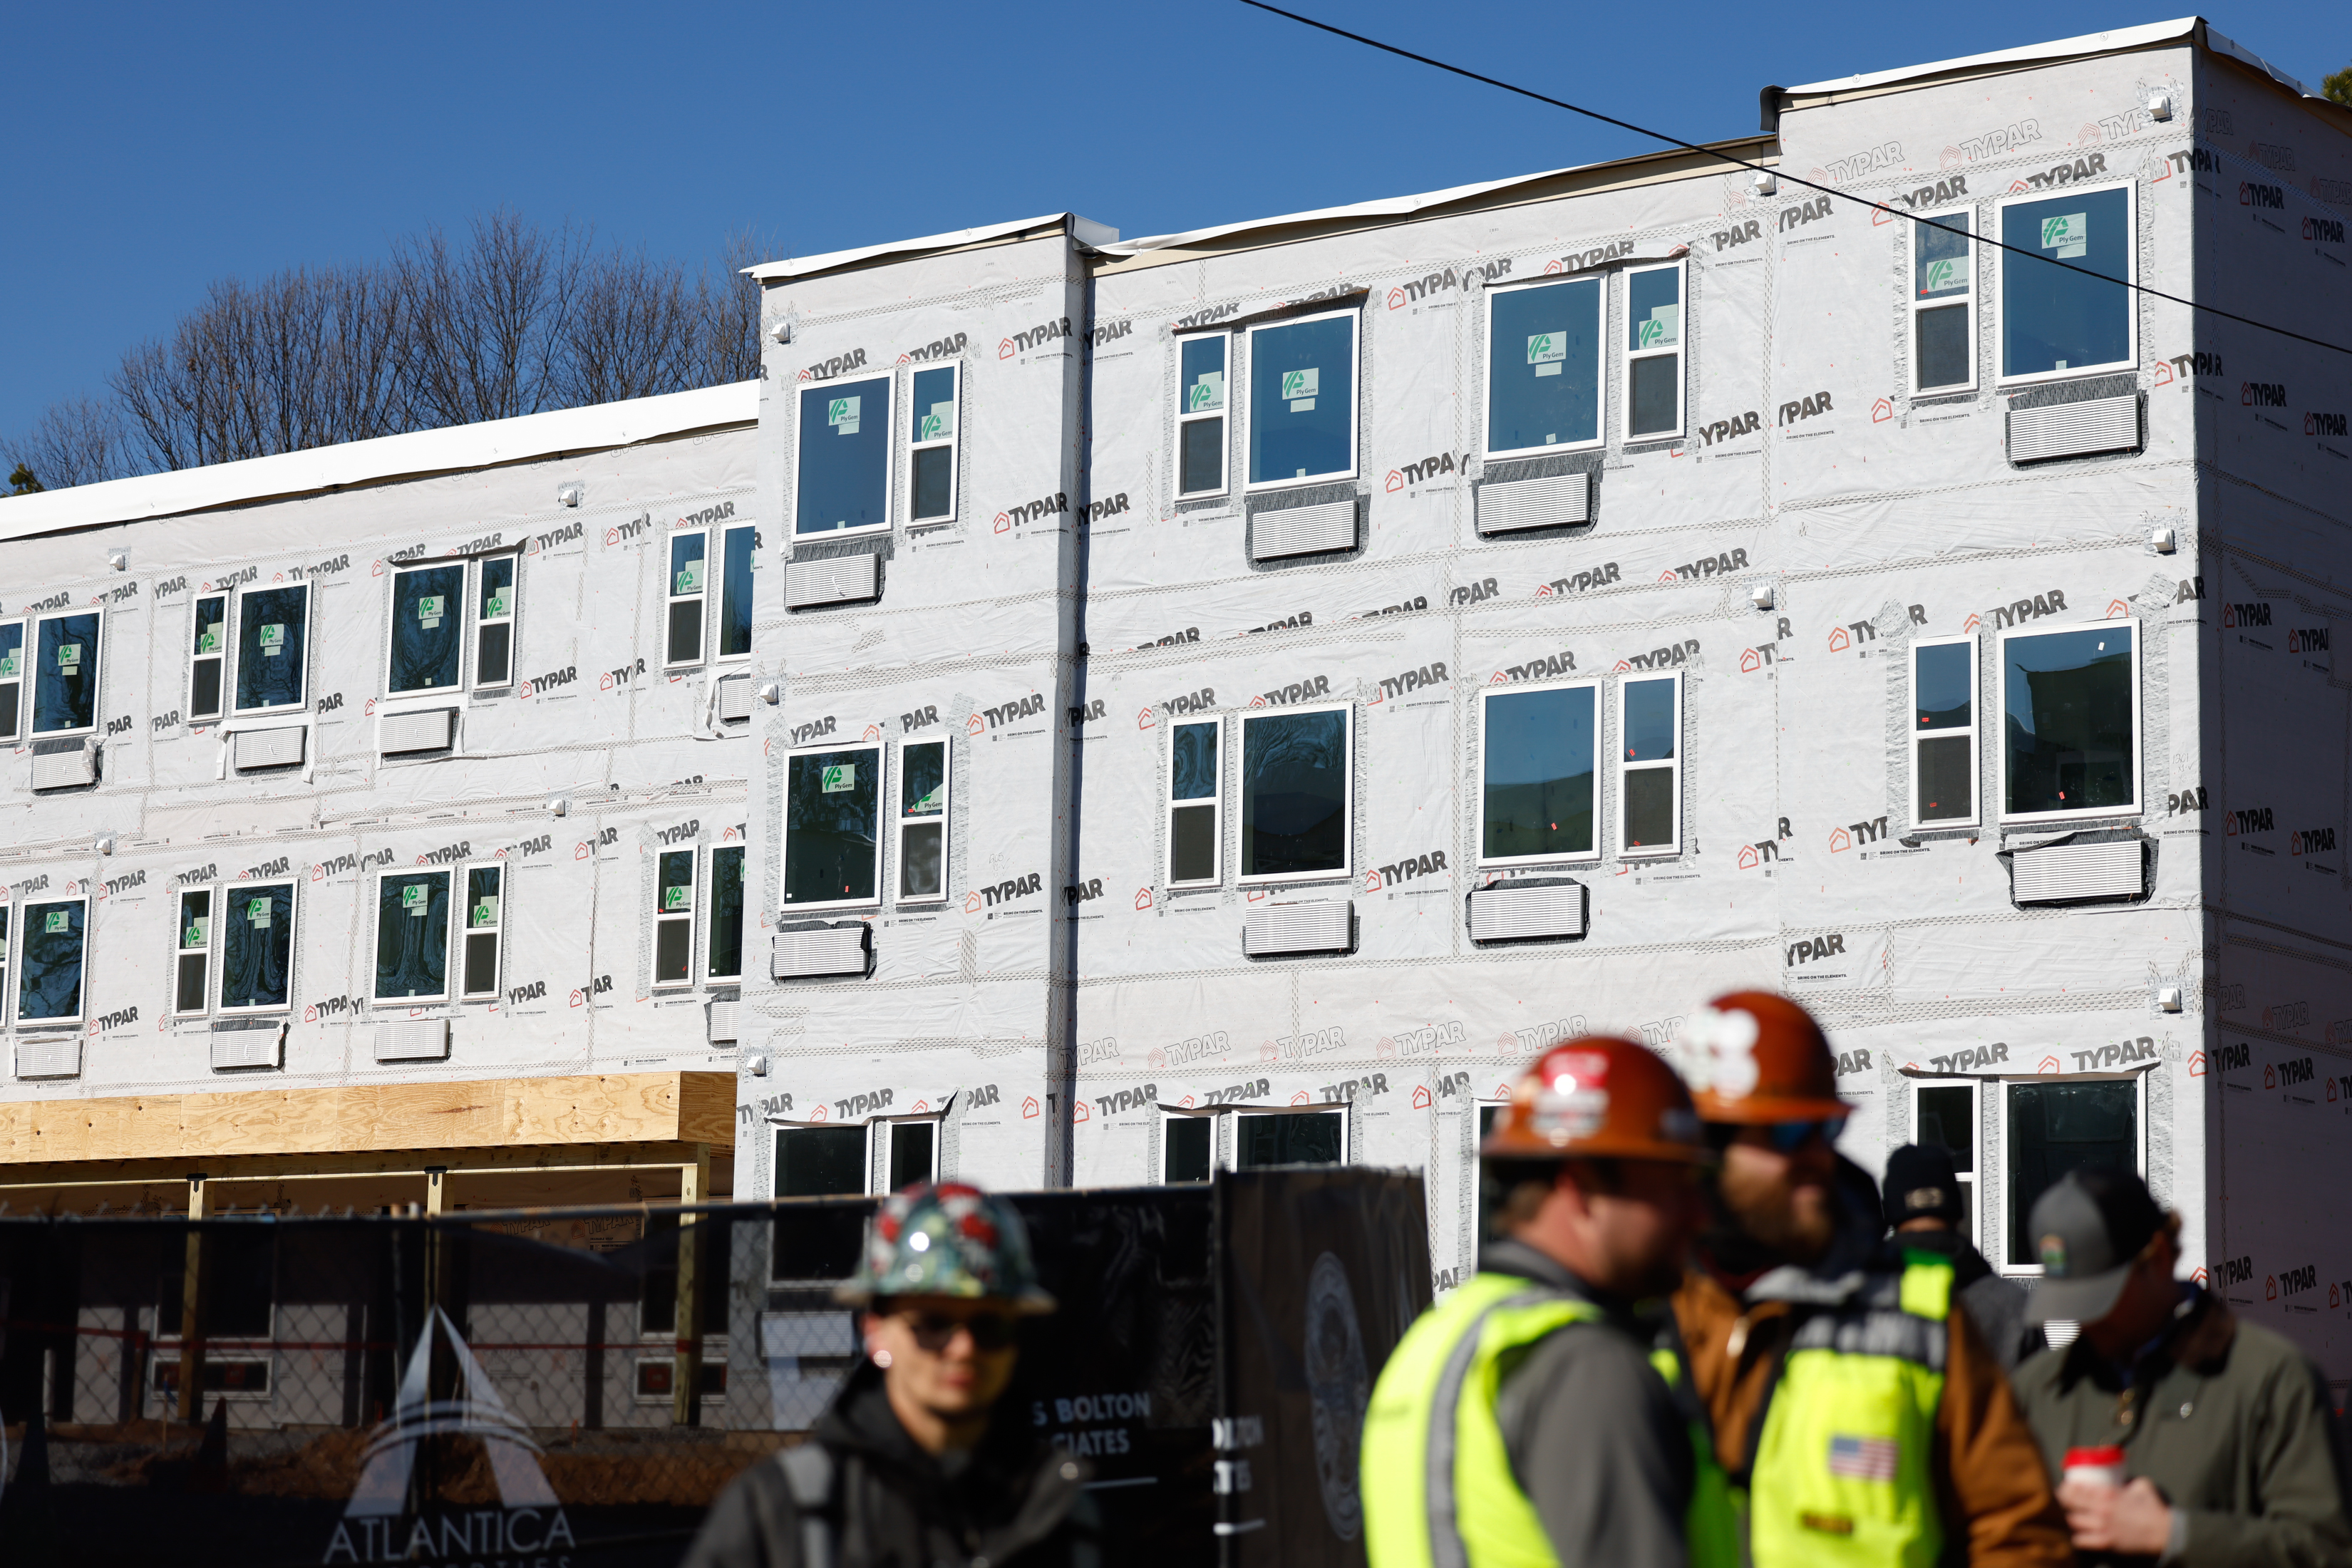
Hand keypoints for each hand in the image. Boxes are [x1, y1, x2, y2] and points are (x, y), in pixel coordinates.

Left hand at [2059, 1475, 2174, 1555]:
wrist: (2163, 1532)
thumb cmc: (2153, 1508)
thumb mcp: (2141, 1486)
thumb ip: (2128, 1481)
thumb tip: (2123, 1481)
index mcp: (2107, 1493)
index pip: (2078, 1487)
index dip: (2068, 1486)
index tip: (2066, 1486)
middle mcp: (2100, 1508)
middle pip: (2069, 1502)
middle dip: (2063, 1498)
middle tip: (2063, 1498)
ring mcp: (2101, 1526)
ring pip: (2072, 1520)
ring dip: (2072, 1518)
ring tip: (2074, 1516)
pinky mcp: (2105, 1542)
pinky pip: (2080, 1540)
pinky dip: (2078, 1538)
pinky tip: (2080, 1535)